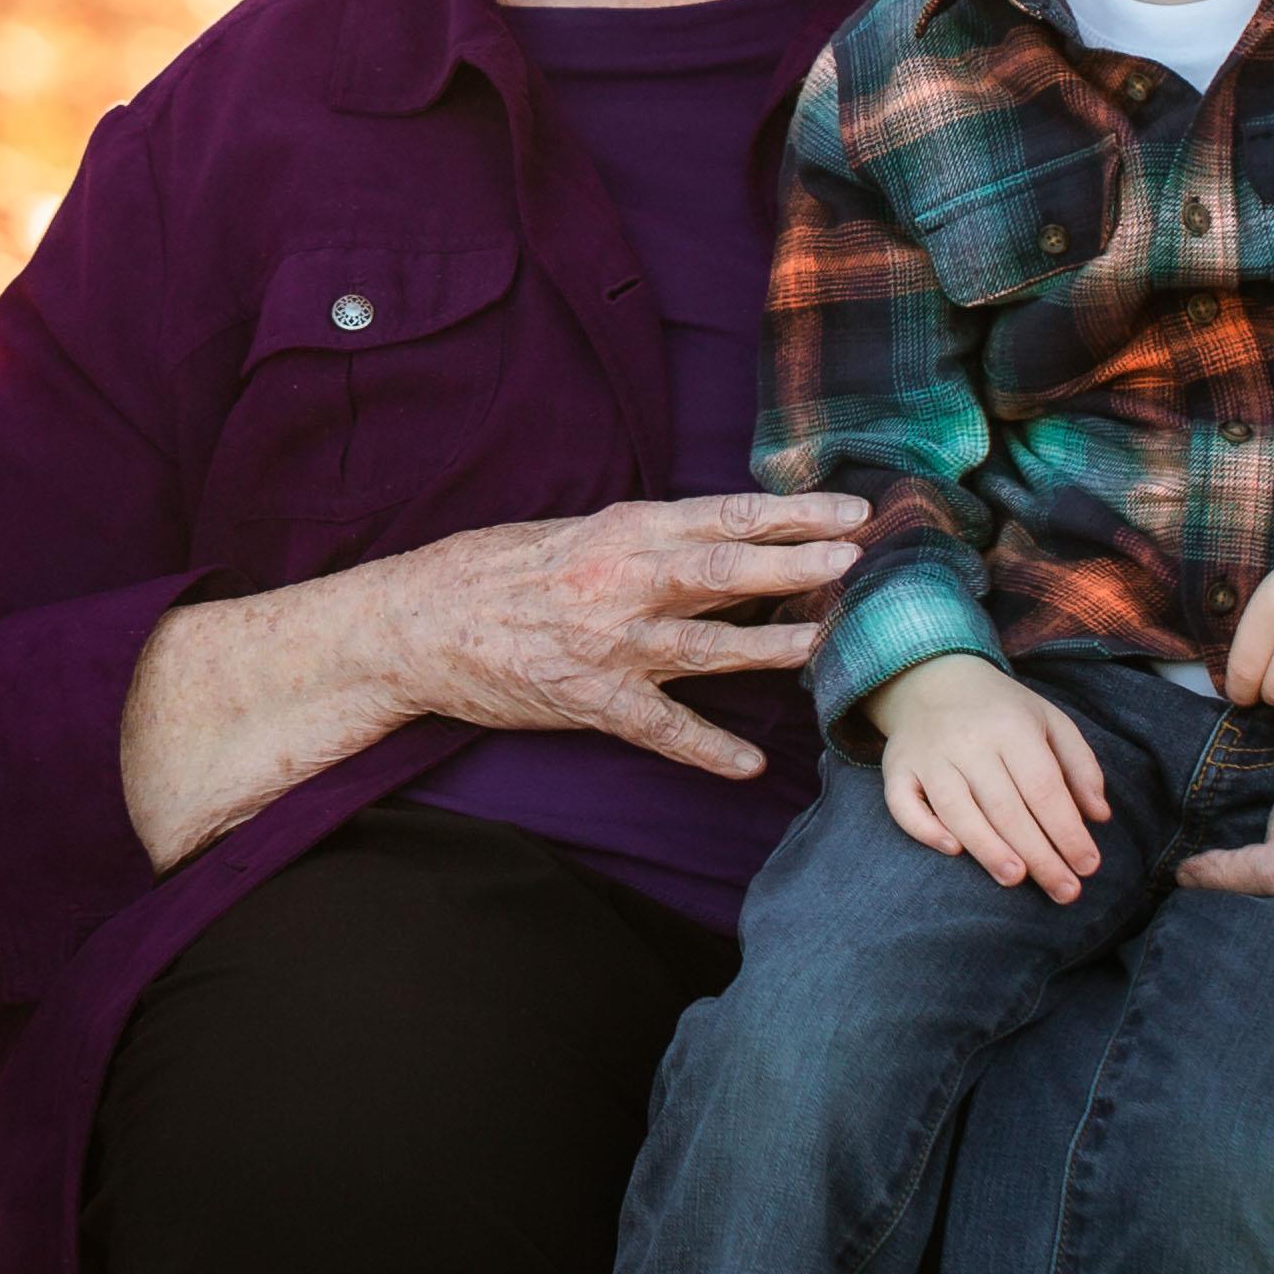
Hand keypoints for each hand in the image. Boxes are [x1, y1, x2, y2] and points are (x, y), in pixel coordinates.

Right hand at [391, 493, 870, 777]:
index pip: (723, 515)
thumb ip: (642, 538)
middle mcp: (621, 583)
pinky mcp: (590, 700)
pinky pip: (662, 729)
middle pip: (726, 572)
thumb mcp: (570, 531)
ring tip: (824, 645)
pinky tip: (750, 764)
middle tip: (858, 560)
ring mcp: (608, 644)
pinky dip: (708, 749)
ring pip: (707, 648)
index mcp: (620, 531)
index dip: (792, 513)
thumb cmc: (491, 570)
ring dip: (772, 648)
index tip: (850, 509)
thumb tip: (717, 537)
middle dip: (798, 566)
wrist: (415, 623)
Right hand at [864, 650, 1108, 901]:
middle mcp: (968, 741)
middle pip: (1006, 808)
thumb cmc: (1002, 710)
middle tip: (1064, 891)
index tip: (1088, 866)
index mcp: (1012, 727)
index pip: (1044, 789)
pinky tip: (952, 850)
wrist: (933, 678)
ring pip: (958, 811)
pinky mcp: (897, 768)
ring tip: (1017, 879)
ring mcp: (929, 756)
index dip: (1067, 831)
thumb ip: (1080, 766)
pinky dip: (925, 829)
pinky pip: (904, 805)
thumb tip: (1099, 817)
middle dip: (1039, 854)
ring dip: (988, 849)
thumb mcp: (1050, 721)